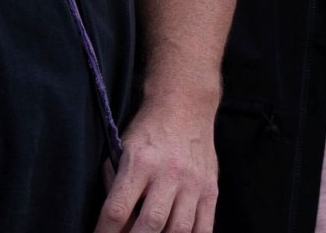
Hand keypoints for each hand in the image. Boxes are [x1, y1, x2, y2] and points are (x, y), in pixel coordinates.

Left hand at [92, 98, 216, 232]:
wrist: (186, 105)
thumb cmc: (149, 130)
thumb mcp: (123, 150)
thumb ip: (116, 185)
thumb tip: (114, 222)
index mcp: (140, 163)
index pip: (117, 211)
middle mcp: (169, 173)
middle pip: (150, 224)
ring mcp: (193, 182)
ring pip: (179, 229)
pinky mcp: (211, 188)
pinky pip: (204, 226)